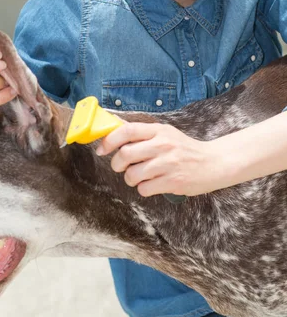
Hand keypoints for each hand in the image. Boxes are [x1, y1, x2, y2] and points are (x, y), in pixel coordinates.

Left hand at [96, 122, 234, 197]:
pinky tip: (152, 184)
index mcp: (159, 130)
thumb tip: (113, 127)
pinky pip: (144, 188)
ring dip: (130, 179)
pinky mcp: (173, 181)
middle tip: (120, 167)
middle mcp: (163, 145)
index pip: (127, 130)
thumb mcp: (165, 133)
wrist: (214, 163)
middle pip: (125, 154)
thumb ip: (142, 133)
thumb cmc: (185, 149)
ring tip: (138, 177)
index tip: (102, 149)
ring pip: (132, 174)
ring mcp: (168, 164)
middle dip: (116, 164)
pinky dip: (143, 189)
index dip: (109, 140)